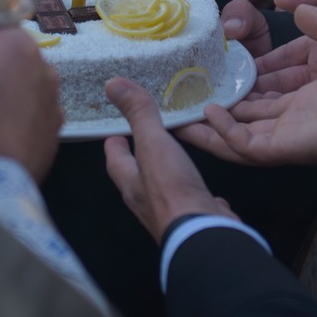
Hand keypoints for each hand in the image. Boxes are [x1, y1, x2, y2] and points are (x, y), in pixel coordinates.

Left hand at [103, 78, 236, 243]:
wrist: (204, 233)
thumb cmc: (172, 189)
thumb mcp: (153, 144)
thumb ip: (138, 114)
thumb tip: (112, 84)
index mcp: (131, 182)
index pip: (115, 160)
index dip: (114, 146)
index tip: (115, 133)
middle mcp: (146, 201)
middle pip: (137, 177)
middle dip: (138, 161)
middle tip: (144, 142)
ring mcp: (171, 213)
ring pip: (164, 190)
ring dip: (166, 176)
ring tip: (174, 159)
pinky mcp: (195, 218)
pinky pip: (192, 202)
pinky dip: (193, 193)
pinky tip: (202, 188)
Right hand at [176, 4, 316, 167]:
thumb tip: (293, 4)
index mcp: (316, 85)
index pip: (274, 81)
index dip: (252, 72)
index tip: (229, 63)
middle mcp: (301, 110)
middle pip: (252, 109)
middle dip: (224, 102)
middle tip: (194, 92)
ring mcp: (292, 130)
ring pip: (241, 131)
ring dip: (212, 125)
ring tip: (181, 115)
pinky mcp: (287, 146)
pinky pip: (247, 146)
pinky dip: (224, 136)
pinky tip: (207, 116)